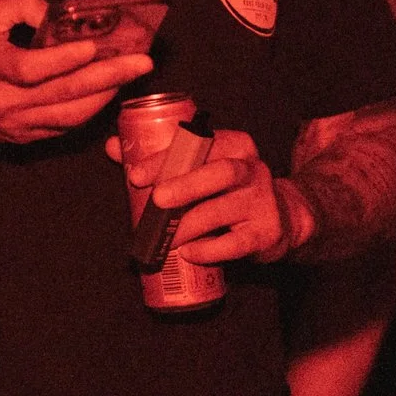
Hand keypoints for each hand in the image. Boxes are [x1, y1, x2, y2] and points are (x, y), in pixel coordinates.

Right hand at [0, 0, 152, 150]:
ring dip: (106, 96)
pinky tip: (110, 91)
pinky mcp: (25, 137)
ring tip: (131, 75)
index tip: (92, 47)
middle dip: (106, 77)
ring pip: (69, 116)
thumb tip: (57, 10)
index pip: (30, 69)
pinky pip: (65, 128)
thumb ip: (19, 5)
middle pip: (61, 94)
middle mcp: (4, 101)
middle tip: (141, 63)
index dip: (63, 60)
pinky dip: (91, 110)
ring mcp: (16, 124)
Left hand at [104, 127, 299, 263]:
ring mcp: (263, 201)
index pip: (201, 142)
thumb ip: (159, 158)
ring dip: (189, 224)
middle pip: (221, 172)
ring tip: (164, 237)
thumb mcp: (202, 168)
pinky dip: (210, 249)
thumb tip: (113, 147)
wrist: (282, 218)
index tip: (135, 174)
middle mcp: (253, 169)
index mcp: (235, 145)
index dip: (166, 156)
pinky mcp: (267, 232)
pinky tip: (190, 253)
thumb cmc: (227, 190)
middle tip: (156, 199)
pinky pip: (237, 243)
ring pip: (224, 209)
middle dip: (185, 184)